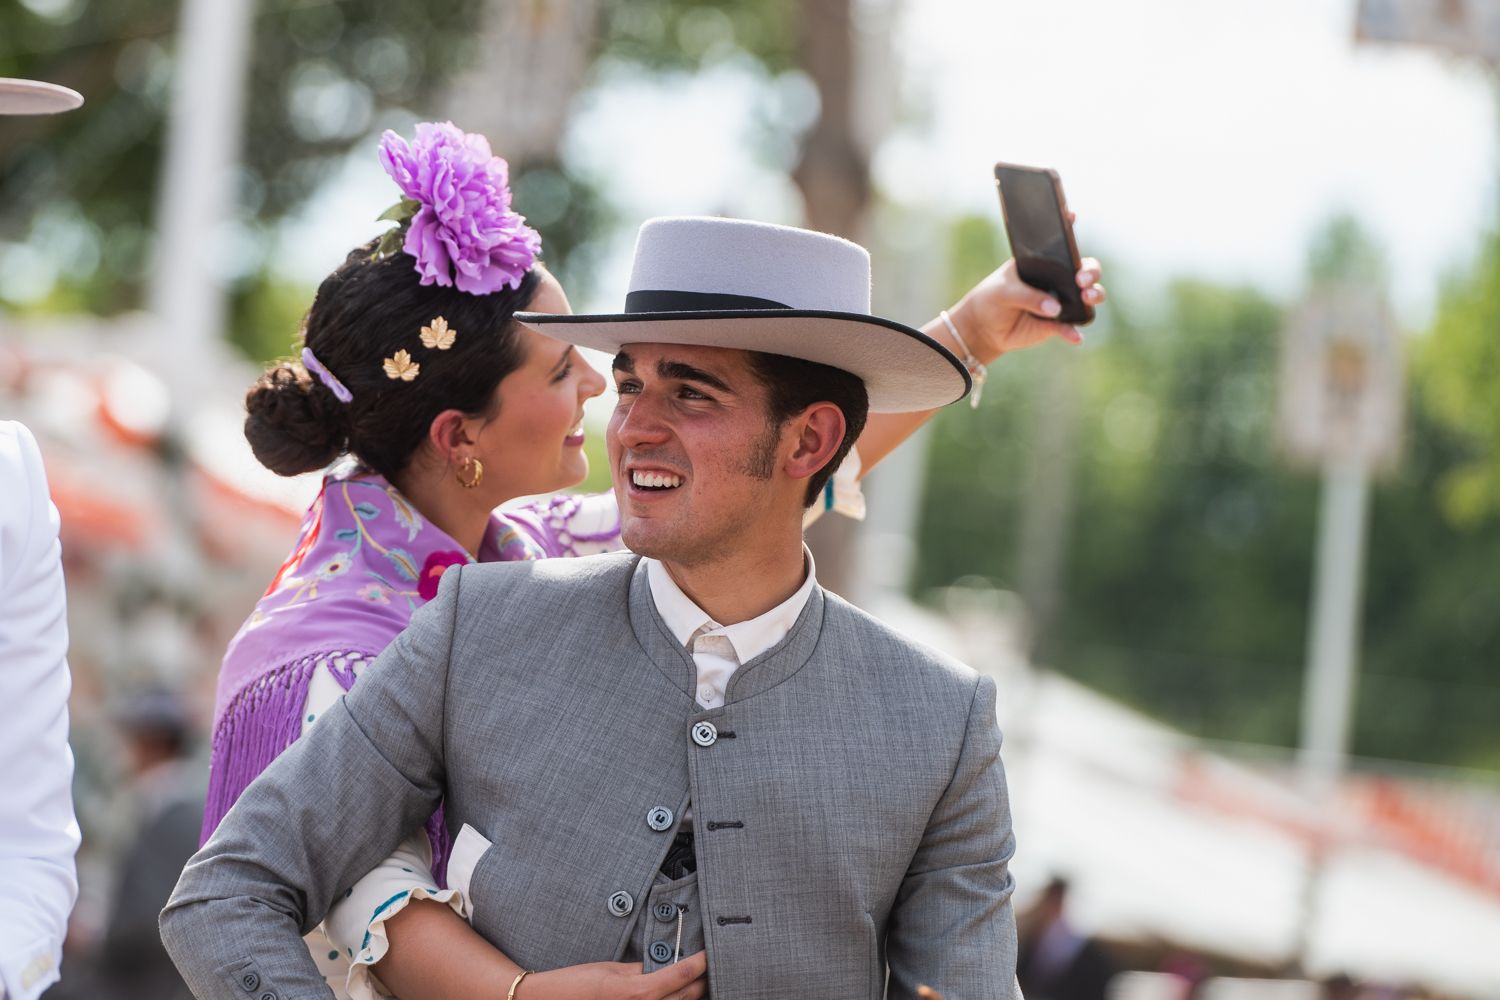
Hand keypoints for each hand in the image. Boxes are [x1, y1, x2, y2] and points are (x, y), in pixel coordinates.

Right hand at [521, 952, 707, 999]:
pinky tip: (677, 994)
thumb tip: (665, 965)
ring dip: (690, 994)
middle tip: (711, 965)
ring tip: (699, 980)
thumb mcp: (612, 969)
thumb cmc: (577, 983)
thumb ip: (642, 969)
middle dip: (701, 981)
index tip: (709, 954)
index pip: (680, 976)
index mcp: (636, 993)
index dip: (699, 964)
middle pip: (686, 996)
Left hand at [947, 225, 1104, 363]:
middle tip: (1081, 279)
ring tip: (1086, 299)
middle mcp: (1058, 279)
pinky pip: (1072, 327)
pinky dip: (1074, 332)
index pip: (1060, 243)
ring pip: (1088, 297)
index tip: (1071, 215)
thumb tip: (1055, 307)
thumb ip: (1027, 296)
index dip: (1068, 227)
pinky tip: (1074, 337)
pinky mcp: (1058, 324)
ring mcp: (1061, 301)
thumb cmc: (992, 299)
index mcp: (1043, 263)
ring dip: (1093, 296)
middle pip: (1086, 270)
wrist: (984, 329)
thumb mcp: (1004, 292)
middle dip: (1091, 272)